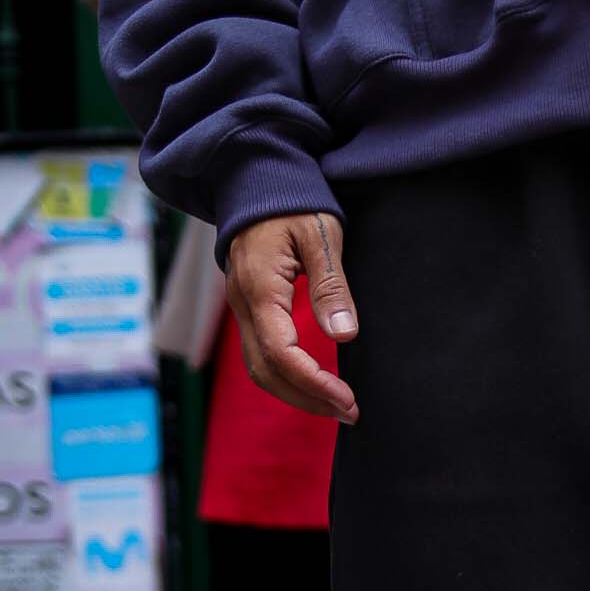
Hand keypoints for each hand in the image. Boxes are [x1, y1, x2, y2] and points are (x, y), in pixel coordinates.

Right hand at [225, 211, 359, 421]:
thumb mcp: (321, 235)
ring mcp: (240, 307)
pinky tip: (314, 382)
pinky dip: (286, 377)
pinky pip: (259, 354)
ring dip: (295, 394)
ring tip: (335, 406)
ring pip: (258, 368)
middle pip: (265, 371)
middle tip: (349, 413)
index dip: (312, 382)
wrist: (255, 177)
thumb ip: (331, 285)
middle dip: (306, 399)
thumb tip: (344, 333)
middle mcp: (242, 303)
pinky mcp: (247, 307)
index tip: (346, 399)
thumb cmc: (291, 200)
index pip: (280, 352)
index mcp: (260, 287)